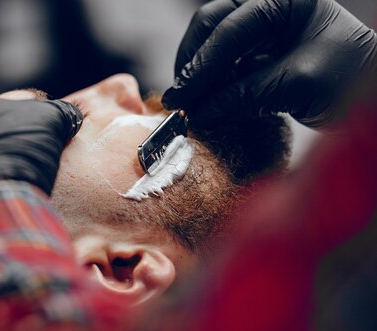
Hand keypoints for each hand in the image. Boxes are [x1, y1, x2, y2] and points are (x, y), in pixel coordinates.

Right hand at [162, 0, 376, 126]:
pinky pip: (226, 62)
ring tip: (190, 103)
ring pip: (214, 41)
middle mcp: (270, 7)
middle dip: (194, 60)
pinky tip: (207, 102)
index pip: (230, 29)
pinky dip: (213, 82)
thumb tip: (199, 113)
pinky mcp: (261, 52)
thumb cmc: (348, 80)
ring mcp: (265, 29)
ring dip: (199, 72)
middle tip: (180, 97)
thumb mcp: (295, 85)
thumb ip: (243, 95)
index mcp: (285, 1)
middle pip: (213, 23)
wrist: (374, 99)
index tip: (183, 96)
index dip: (202, 65)